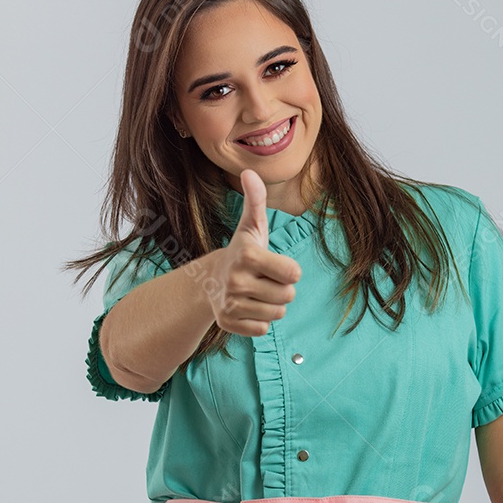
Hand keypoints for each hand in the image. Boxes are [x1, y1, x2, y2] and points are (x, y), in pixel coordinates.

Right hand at [212, 168, 301, 336]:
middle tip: (264, 279)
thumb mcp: (251, 226)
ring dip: (272, 305)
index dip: (290, 270)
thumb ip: (256, 200)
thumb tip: (250, 173)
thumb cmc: (242, 252)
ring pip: (277, 314)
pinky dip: (259, 320)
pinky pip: (263, 329)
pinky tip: (247, 307)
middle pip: (287, 296)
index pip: (293, 274)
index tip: (277, 265)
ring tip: (256, 293)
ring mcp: (230, 304)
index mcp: (247, 256)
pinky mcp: (228, 324)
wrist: (209, 281)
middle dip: (282, 288)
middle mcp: (236, 281)